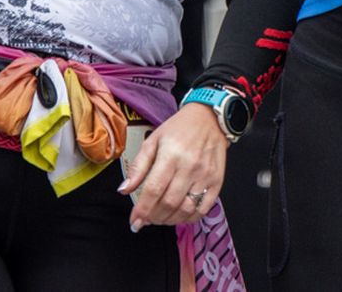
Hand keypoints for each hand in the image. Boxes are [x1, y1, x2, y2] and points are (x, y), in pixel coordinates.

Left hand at [119, 102, 228, 229]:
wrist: (210, 118)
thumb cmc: (179, 128)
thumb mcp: (153, 140)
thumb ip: (138, 166)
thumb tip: (124, 189)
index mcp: (170, 155)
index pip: (153, 189)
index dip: (142, 210)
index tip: (134, 222)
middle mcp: (189, 166)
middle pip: (169, 203)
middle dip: (153, 217)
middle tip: (146, 219)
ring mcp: (205, 176)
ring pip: (185, 209)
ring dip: (169, 220)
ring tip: (160, 218)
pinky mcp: (217, 182)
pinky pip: (203, 209)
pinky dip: (189, 218)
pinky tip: (179, 216)